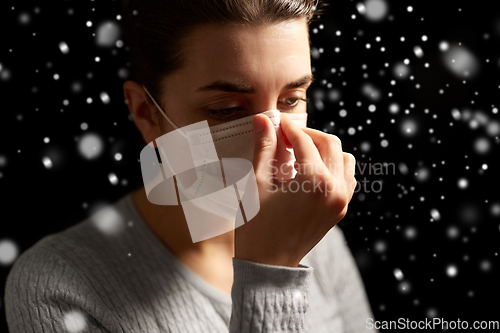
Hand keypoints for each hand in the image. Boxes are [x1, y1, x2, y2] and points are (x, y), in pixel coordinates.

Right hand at [234, 113, 355, 266]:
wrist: (268, 266)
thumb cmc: (257, 228)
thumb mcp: (257, 185)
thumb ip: (264, 148)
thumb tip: (263, 120)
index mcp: (314, 182)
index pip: (304, 141)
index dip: (287, 128)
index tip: (275, 122)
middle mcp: (335, 190)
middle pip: (329, 143)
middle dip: (307, 134)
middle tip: (285, 136)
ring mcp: (341, 201)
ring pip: (343, 158)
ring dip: (323, 149)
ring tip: (298, 153)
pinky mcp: (340, 210)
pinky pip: (346, 178)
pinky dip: (333, 167)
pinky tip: (311, 170)